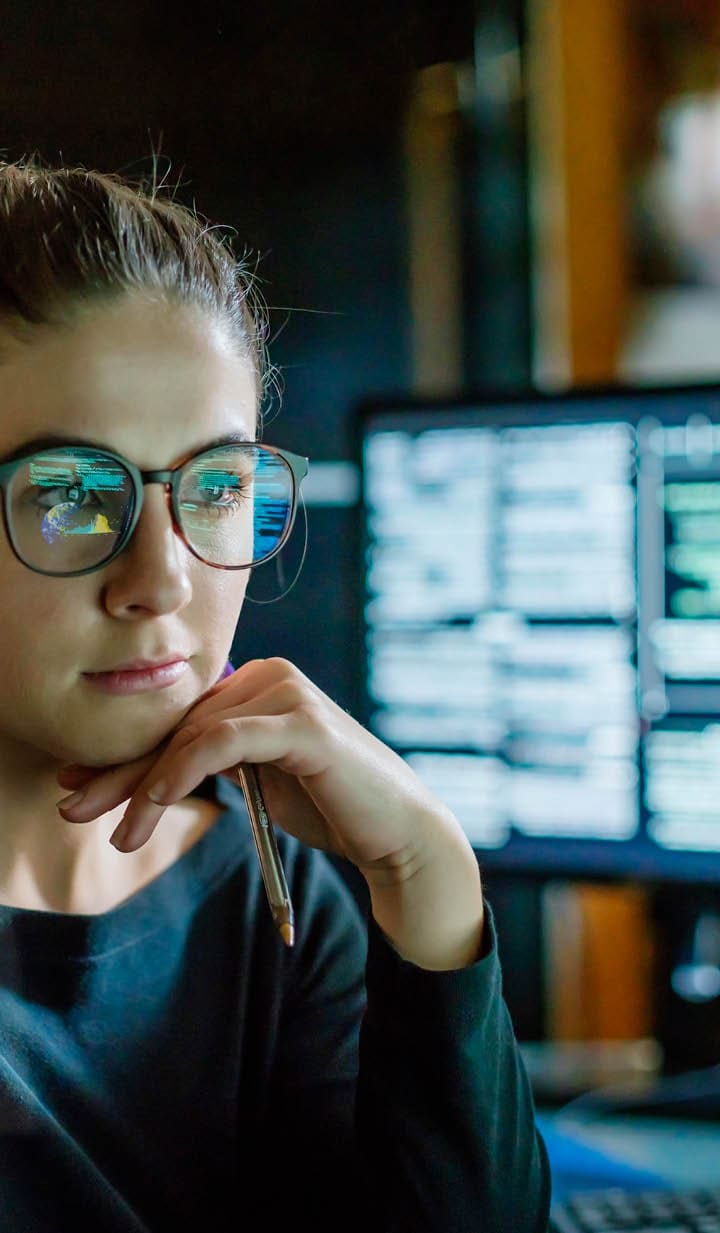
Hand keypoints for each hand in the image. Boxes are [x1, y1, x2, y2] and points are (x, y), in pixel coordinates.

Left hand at [57, 658, 483, 966]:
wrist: (396, 835)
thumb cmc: (330, 808)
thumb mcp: (257, 779)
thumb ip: (213, 759)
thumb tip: (143, 770)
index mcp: (260, 683)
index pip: (180, 717)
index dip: (126, 752)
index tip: (79, 784)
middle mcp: (272, 675)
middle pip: (178, 723)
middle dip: (122, 769)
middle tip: (72, 805)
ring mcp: (290, 693)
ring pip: (193, 734)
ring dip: (145, 786)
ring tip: (119, 834)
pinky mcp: (304, 722)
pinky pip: (223, 741)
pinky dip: (181, 772)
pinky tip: (154, 805)